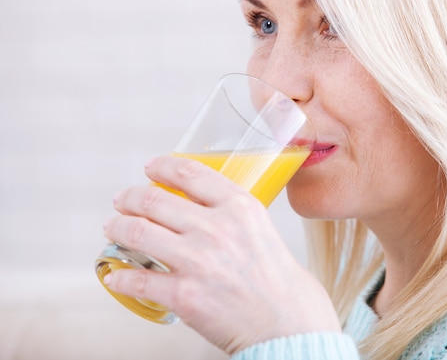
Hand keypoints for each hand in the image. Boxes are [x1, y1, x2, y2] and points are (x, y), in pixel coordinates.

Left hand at [102, 155, 340, 353]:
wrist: (289, 325)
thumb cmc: (281, 281)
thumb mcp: (263, 229)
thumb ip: (234, 214)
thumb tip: (200, 207)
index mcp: (239, 207)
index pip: (190, 173)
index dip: (162, 166)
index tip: (150, 168)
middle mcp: (216, 228)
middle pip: (154, 200)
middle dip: (129, 197)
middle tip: (122, 201)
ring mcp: (197, 261)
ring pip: (136, 232)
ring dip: (117, 228)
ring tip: (112, 229)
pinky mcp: (183, 295)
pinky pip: (137, 279)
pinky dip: (119, 276)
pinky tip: (115, 274)